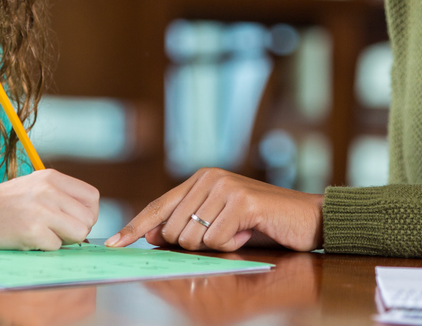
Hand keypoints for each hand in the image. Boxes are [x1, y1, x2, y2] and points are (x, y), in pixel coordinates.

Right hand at [0, 169, 99, 249]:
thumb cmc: (5, 204)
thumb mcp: (36, 186)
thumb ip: (61, 196)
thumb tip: (88, 218)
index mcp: (52, 177)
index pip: (92, 198)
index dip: (88, 214)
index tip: (73, 221)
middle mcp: (49, 190)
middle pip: (88, 219)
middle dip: (76, 231)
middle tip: (57, 232)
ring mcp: (41, 210)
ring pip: (78, 234)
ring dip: (63, 240)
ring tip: (44, 235)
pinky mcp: (32, 230)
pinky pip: (56, 247)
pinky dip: (45, 248)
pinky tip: (28, 239)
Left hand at [104, 168, 323, 251]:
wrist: (307, 218)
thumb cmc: (263, 223)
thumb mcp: (220, 223)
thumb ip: (188, 224)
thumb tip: (152, 235)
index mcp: (201, 179)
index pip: (159, 207)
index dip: (134, 226)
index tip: (113, 244)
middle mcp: (209, 178)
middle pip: (173, 231)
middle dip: (195, 244)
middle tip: (225, 235)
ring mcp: (225, 187)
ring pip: (192, 238)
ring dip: (217, 245)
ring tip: (239, 231)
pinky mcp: (241, 201)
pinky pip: (216, 240)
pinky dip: (232, 245)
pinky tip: (248, 232)